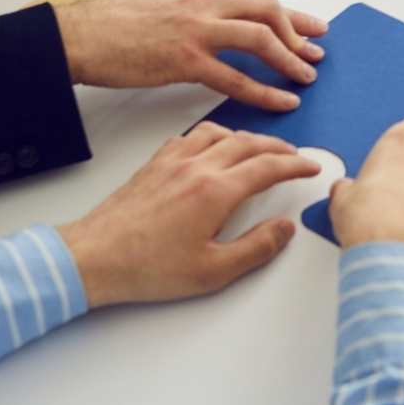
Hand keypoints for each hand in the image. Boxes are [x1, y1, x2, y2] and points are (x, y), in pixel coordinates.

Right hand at [54, 0, 325, 111]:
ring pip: (259, 40)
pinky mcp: (184, 60)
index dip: (291, 15)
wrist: (78, 35)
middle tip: (318, 52)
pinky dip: (264, 91)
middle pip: (269, 12)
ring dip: (289, 60)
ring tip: (306, 77)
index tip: (314, 26)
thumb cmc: (111, 16)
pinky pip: (235, 78)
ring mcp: (197, 31)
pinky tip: (282, 102)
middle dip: (299, 32)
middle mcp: (205, 4)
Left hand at [55, 124, 319, 307]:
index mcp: (217, 191)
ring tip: (258, 148)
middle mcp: (197, 168)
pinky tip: (211, 148)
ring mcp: (173, 163)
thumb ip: (257, 247)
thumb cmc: (148, 268)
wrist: (92, 258)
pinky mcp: (153, 166)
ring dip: (246, 137)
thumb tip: (285, 227)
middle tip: (294, 156)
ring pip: (220, 133)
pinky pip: (189, 137)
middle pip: (249, 143)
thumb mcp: (212, 271)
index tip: (311, 167)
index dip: (296, 165)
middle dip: (278, 147)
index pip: (269, 167)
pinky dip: (211, 136)